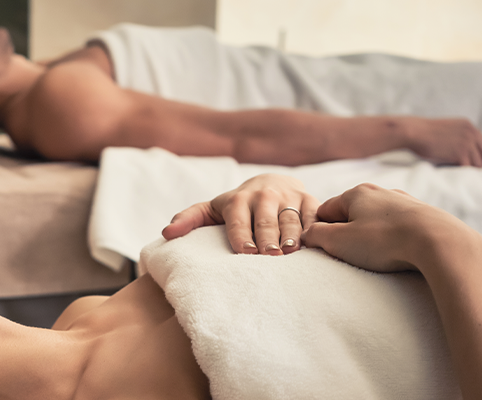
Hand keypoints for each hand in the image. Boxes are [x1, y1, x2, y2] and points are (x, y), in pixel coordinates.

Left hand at [162, 174, 319, 254]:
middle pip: (265, 219)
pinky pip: (314, 214)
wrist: (271, 183)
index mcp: (238, 200)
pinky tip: (314, 242)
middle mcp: (264, 196)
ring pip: (290, 218)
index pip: (238, 219)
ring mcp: (289, 197)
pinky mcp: (310, 200)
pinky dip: (315, 227)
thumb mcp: (211, 209)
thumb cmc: (236, 206)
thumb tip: (166, 233)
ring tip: (291, 251)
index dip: (241, 235)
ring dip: (291, 234)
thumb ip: (189, 219)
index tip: (245, 252)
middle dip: (267, 236)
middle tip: (269, 255)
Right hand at [301, 183, 473, 273]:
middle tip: (349, 256)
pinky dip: (394, 239)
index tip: (322, 248)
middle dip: (347, 234)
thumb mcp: (339, 241)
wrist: (439, 242)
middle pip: (352, 214)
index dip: (319, 230)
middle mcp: (380, 192)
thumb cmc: (385, 241)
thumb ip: (316, 235)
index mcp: (356, 193)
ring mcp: (405, 202)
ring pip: (377, 220)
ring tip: (376, 257)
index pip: (325, 210)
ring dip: (372, 237)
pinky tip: (398, 252)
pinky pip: (399, 228)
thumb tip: (308, 234)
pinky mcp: (424, 216)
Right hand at [407, 117, 481, 166]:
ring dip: (469, 168)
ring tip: (458, 170)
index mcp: (469, 126)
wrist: (414, 132)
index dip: (479, 153)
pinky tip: (453, 171)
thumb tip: (462, 151)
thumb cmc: (423, 133)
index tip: (471, 160)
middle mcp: (472, 133)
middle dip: (480, 162)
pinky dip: (462, 172)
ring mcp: (467, 143)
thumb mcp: (446, 129)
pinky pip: (468, 168)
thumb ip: (458, 136)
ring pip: (479, 163)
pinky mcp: (460, 153)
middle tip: (469, 169)